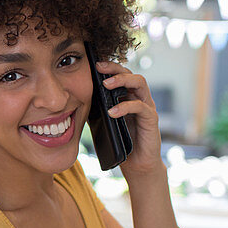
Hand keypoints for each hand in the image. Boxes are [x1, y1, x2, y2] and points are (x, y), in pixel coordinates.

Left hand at [95, 61, 164, 177]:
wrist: (137, 164)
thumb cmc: (120, 141)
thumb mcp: (103, 122)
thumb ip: (95, 109)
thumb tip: (76, 100)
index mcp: (128, 96)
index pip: (120, 75)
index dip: (109, 67)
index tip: (93, 63)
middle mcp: (139, 98)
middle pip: (131, 73)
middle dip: (115, 68)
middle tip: (99, 67)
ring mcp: (147, 107)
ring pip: (140, 83)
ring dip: (122, 80)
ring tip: (106, 84)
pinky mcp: (151, 119)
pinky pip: (140, 107)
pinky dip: (125, 107)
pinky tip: (112, 112)